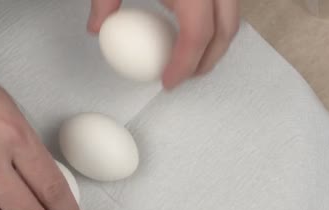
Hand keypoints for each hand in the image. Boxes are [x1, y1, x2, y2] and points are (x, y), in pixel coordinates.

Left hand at [88, 0, 239, 88]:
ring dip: (215, 43)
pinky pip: (225, 5)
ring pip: (231, 17)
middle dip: (207, 61)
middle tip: (183, 78)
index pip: (197, 35)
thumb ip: (105, 2)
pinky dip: (214, 22)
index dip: (184, 65)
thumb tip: (97, 28)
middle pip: (224, 31)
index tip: (168, 82)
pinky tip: (189, 30)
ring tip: (189, 60)